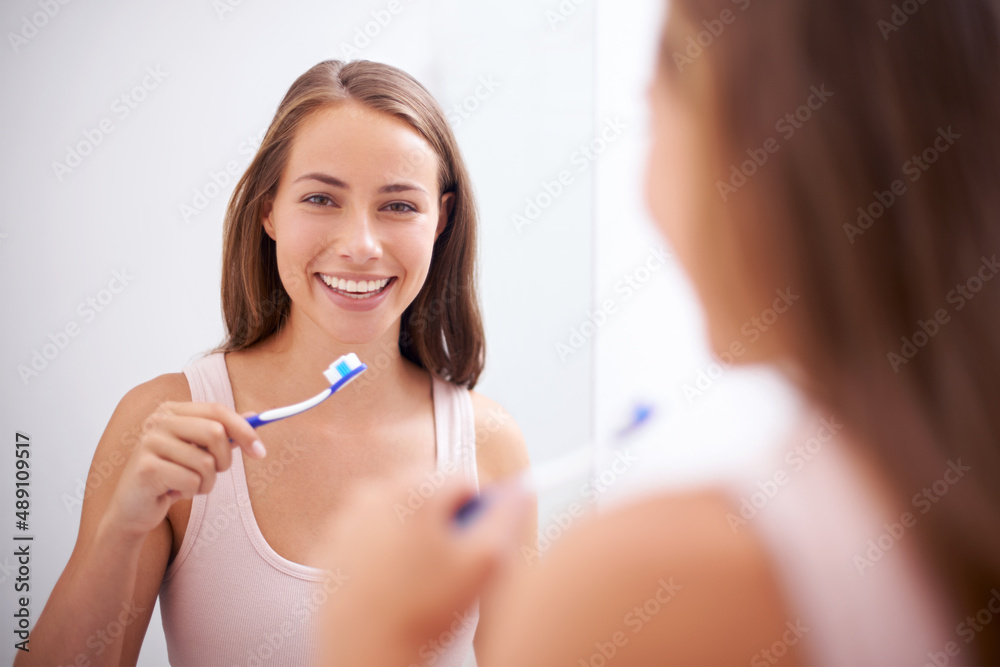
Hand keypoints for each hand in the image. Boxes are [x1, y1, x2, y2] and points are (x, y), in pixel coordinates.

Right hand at [105, 401, 264, 538]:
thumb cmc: (171, 476)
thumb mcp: (199, 452)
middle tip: (217, 473)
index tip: (260, 451)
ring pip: (206, 462)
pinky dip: (192, 492)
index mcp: (172, 411)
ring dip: (207, 481)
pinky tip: (175, 492)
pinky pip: (192, 481)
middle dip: (226, 460)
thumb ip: (224, 433)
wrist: (134, 509)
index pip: (218, 410)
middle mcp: (158, 421)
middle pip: (215, 432)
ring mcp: (149, 443)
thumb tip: (255, 416)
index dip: (244, 430)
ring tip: (191, 485)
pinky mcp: (147, 468)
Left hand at [315, 467, 530, 665]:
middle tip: (450, 563)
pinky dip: (383, 550)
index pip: (463, 479)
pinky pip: (370, 534)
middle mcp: (372, 494)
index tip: (477, 542)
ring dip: (414, 533)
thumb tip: (521, 489)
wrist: (365, 656)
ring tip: (420, 577)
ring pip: (399, 512)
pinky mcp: (329, 546)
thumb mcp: (485, 563)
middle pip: (428, 492)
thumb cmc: (424, 613)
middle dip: (444, 519)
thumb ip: (508, 516)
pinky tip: (393, 585)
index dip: (480, 511)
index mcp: (411, 490)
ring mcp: (346, 520)